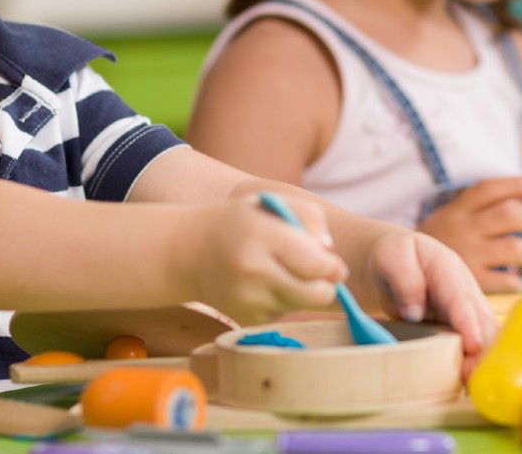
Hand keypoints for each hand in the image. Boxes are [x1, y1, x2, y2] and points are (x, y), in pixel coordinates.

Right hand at [182, 194, 347, 324]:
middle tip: (320, 274)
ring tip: (284, 272)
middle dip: (328, 286)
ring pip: (303, 305)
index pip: (316, 264)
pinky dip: (284, 300)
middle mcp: (254, 271)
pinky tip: (264, 284)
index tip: (334, 263)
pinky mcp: (248, 318)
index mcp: (262, 235)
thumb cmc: (240, 223)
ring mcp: (249, 299)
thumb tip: (329, 251)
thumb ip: (310, 217)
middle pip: (318, 295)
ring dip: (305, 292)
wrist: (188, 253)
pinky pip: (285, 312)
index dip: (333, 267)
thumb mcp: (271, 203)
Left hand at [366, 229, 497, 378]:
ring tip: (474, 384)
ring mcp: (467, 308)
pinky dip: (476, 361)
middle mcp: (465, 290)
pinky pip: (476, 343)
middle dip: (482, 348)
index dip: (468, 322)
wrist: (399, 262)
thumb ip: (404, 279)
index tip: (473, 345)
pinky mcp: (464, 325)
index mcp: (448, 268)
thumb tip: (414, 311)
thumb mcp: (392, 258)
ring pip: (484, 334)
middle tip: (475, 376)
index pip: (460, 298)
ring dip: (482, 359)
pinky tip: (471, 381)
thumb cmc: (396, 258)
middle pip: (481, 320)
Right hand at [415, 176, 521, 292]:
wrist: (401, 273)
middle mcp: (464, 229)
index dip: (518, 184)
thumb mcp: (452, 217)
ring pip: (516, 248)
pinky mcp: (471, 284)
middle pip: (510, 215)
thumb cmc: (441, 244)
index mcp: (458, 210)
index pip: (490, 189)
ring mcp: (468, 256)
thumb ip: (482, 208)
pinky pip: (507, 281)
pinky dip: (519, 281)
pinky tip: (517, 282)